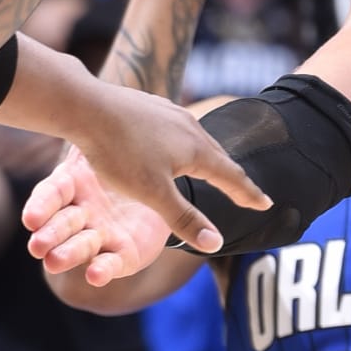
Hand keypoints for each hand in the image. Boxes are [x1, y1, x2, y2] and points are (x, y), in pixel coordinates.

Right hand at [24, 145, 175, 283]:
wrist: (156, 190)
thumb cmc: (125, 163)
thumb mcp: (109, 148)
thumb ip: (96, 139)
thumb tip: (70, 100)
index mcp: (73, 185)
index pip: (51, 194)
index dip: (40, 206)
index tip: (29, 218)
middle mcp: (81, 213)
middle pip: (61, 224)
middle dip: (48, 235)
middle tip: (36, 246)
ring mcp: (100, 235)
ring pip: (81, 245)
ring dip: (67, 253)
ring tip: (53, 262)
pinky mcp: (121, 255)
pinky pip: (111, 262)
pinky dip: (101, 269)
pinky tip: (93, 276)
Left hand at [38, 87, 270, 267]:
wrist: (84, 106)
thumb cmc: (118, 152)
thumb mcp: (153, 194)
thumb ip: (185, 219)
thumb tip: (217, 244)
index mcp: (196, 149)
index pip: (232, 176)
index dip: (248, 194)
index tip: (265, 204)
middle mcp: (189, 126)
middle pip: (219, 156)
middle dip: (233, 176)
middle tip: (245, 190)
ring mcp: (169, 112)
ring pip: (198, 139)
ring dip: (210, 157)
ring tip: (213, 168)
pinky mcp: (149, 106)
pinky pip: (178, 128)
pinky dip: (187, 144)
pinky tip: (174, 144)